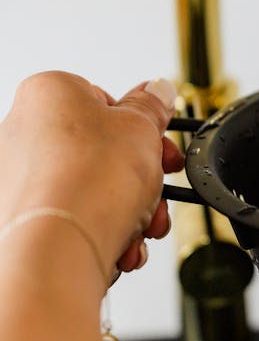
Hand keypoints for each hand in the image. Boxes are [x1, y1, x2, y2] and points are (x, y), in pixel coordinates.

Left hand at [0, 71, 183, 286]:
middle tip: (156, 189)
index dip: (141, 129)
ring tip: (142, 226)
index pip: (105, 103)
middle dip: (139, 179)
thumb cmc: (87, 183)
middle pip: (101, 152)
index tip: (159, 147)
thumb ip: (152, 106)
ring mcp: (17, 178)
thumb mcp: (142, 127)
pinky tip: (120, 244)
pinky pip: (73, 219)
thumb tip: (157, 90)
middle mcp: (21, 132)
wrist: (57, 250)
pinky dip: (102, 231)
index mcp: (47, 94)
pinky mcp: (21, 219)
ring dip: (127, 210)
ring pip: (91, 190)